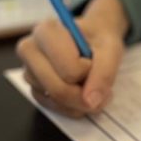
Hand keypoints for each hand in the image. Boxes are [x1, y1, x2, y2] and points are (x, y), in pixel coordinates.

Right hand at [16, 0, 129, 117]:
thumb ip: (104, 73)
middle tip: (103, 88)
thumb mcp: (111, 49)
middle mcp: (30, 50)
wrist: (93, 39)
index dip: (89, 72)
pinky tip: (84, 95)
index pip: (69, 70)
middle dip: (85, 95)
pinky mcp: (34, 89)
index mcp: (45, 32)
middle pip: (58, 89)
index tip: (94, 61)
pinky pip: (53, 109)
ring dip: (81, 102)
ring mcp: (29, 72)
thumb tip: (91, 102)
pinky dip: (73, 108)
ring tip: (94, 88)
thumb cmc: (99, 39)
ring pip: (56, 101)